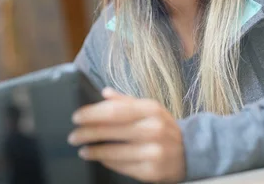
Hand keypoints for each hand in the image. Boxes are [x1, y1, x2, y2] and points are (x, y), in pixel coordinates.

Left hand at [68, 88, 185, 182]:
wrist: (190, 151)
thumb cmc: (163, 126)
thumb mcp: (149, 108)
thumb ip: (126, 101)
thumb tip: (104, 92)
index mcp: (151, 109)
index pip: (115, 111)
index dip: (92, 114)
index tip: (76, 117)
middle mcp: (154, 129)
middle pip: (112, 130)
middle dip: (88, 133)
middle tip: (73, 136)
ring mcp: (154, 151)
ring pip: (115, 152)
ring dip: (94, 151)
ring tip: (82, 149)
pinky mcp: (152, 171)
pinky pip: (123, 167)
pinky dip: (108, 162)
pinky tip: (99, 158)